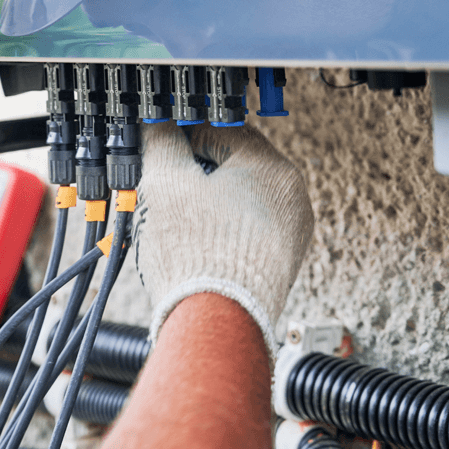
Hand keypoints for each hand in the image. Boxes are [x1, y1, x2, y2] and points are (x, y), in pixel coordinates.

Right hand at [133, 122, 313, 358]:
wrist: (216, 323)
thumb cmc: (198, 258)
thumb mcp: (165, 182)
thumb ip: (161, 142)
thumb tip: (157, 125)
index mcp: (273, 170)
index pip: (222, 130)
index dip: (183, 135)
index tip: (162, 146)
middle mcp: (291, 200)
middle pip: (233, 167)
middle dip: (195, 174)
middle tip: (163, 186)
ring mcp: (289, 236)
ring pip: (239, 202)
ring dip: (206, 205)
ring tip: (175, 222)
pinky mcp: (278, 266)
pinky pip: (245, 234)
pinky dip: (219, 233)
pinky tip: (194, 246)